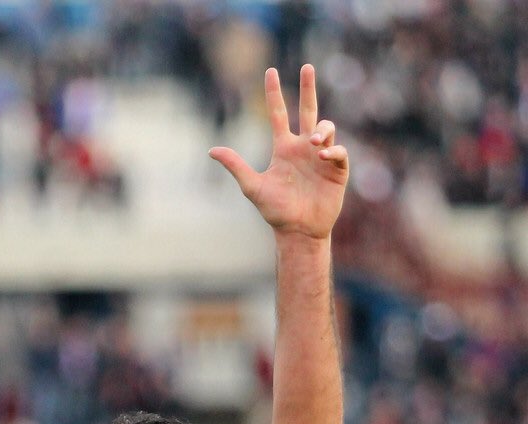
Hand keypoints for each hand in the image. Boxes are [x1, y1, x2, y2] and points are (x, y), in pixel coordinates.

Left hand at [210, 64, 347, 239]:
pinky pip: (339, 152)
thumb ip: (235, 166)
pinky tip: (323, 157)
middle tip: (307, 66)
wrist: (297, 231)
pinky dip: (333, 151)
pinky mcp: (337, 170)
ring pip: (326, 129)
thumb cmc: (275, 211)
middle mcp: (303, 148)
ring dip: (321, 131)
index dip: (274, 94)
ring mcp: (321, 158)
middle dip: (308, 88)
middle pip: (308, 110)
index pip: (278, 114)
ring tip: (313, 143)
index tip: (270, 72)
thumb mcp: (252, 186)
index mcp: (284, 149)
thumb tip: (211, 150)